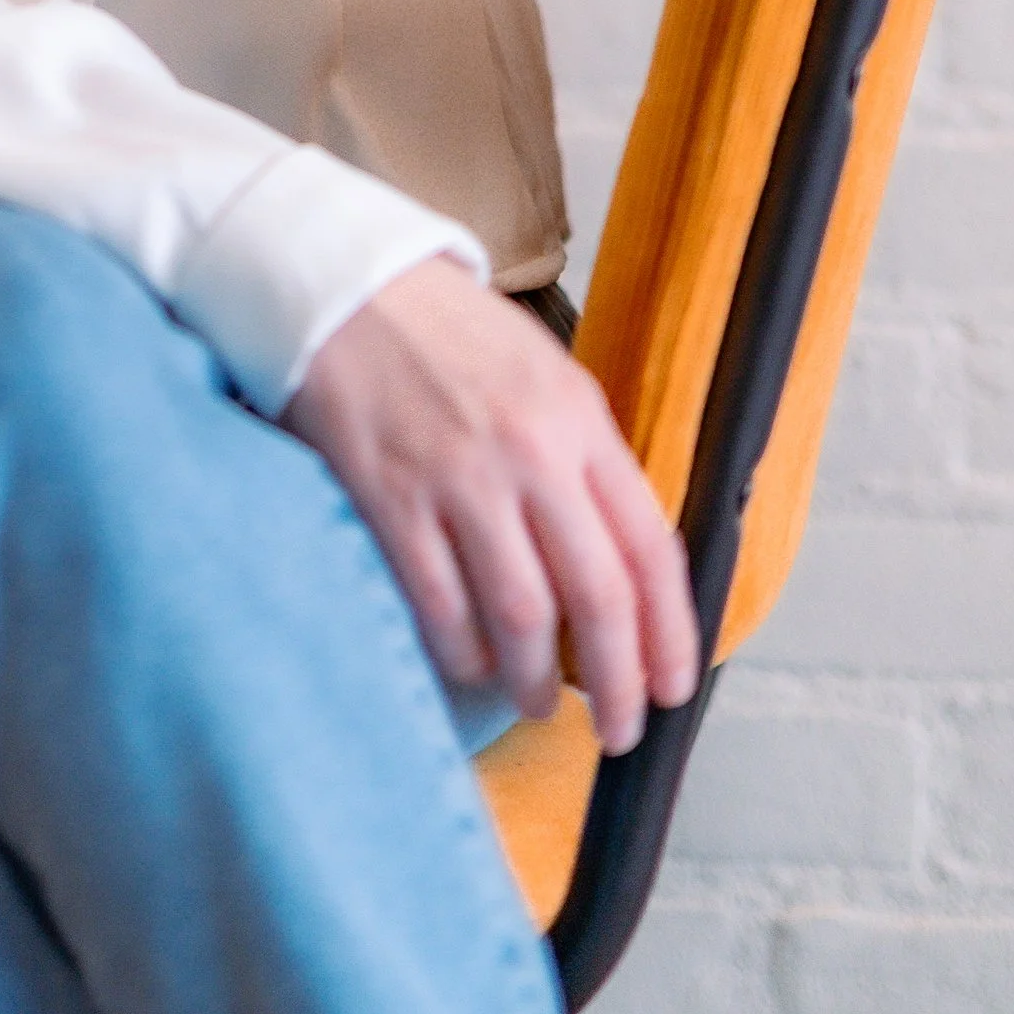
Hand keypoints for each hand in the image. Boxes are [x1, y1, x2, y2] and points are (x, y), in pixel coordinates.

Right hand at [283, 256, 699, 755]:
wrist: (341, 284)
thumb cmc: (442, 330)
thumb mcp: (540, 372)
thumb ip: (581, 457)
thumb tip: (616, 558)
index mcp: (578, 418)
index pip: (650, 545)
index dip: (670, 631)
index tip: (672, 685)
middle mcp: (529, 451)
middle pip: (596, 597)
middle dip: (616, 682)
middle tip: (618, 729)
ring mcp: (458, 477)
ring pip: (521, 615)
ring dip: (533, 679)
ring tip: (533, 700)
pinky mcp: (390, 497)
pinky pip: (440, 605)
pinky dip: (461, 650)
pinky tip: (469, 661)